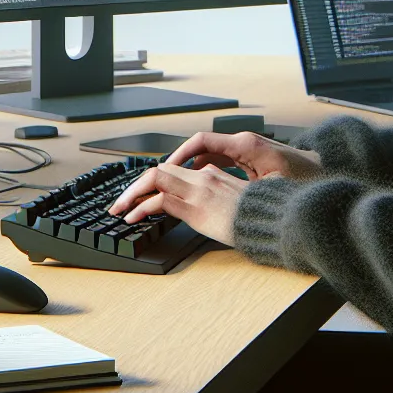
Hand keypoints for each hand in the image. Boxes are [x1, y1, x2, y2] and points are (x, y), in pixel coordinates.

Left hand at [106, 162, 246, 245]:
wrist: (274, 221)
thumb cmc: (259, 218)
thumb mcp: (236, 204)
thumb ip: (218, 200)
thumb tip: (204, 209)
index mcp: (212, 175)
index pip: (173, 171)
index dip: (151, 183)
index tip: (139, 196)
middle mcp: (203, 177)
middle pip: (158, 170)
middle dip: (134, 186)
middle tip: (119, 202)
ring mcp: (198, 191)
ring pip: (154, 180)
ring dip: (131, 195)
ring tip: (119, 210)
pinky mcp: (196, 207)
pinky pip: (159, 201)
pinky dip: (141, 208)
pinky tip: (132, 218)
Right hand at [163, 131, 322, 181]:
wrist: (327, 174)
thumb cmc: (305, 180)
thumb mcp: (271, 186)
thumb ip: (241, 187)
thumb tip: (216, 192)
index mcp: (245, 145)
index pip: (202, 142)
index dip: (180, 154)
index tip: (165, 167)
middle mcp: (243, 143)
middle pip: (202, 148)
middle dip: (181, 163)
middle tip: (164, 179)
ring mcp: (247, 151)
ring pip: (211, 156)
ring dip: (193, 168)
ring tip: (178, 185)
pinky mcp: (252, 161)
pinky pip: (222, 162)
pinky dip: (208, 171)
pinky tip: (202, 186)